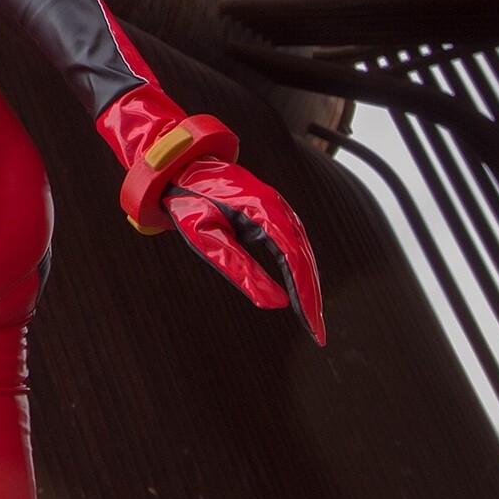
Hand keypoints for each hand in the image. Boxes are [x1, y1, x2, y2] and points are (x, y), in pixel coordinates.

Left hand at [164, 156, 325, 345]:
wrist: (181, 166)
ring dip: (309, 284)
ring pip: (303, 250)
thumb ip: (240, 269)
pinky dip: (300, 267)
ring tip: (312, 317)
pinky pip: (294, 242)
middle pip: (304, 257)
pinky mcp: (272, 210)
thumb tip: (275, 302)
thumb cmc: (189, 200)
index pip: (294, 260)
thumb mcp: (207, 238)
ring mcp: (276, 206)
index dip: (306, 295)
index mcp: (262, 211)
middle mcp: (276, 206)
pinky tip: (301, 287)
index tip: (313, 325)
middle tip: (317, 332)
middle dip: (312, 296)